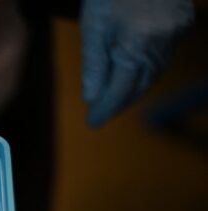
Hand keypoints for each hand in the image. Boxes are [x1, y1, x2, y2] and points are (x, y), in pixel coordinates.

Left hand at [81, 0, 193, 126]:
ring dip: (133, 87)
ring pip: (153, 71)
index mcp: (137, 44)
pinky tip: (131, 74)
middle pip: (140, 83)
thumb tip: (92, 98)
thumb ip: (94, 64)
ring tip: (112, 100)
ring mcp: (176, 32)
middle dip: (120, 101)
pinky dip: (144, 68)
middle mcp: (162, 41)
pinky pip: (162, 55)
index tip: (93, 123)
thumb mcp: (93, 26)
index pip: (121, 88)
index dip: (107, 108)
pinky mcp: (182, 23)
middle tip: (100, 115)